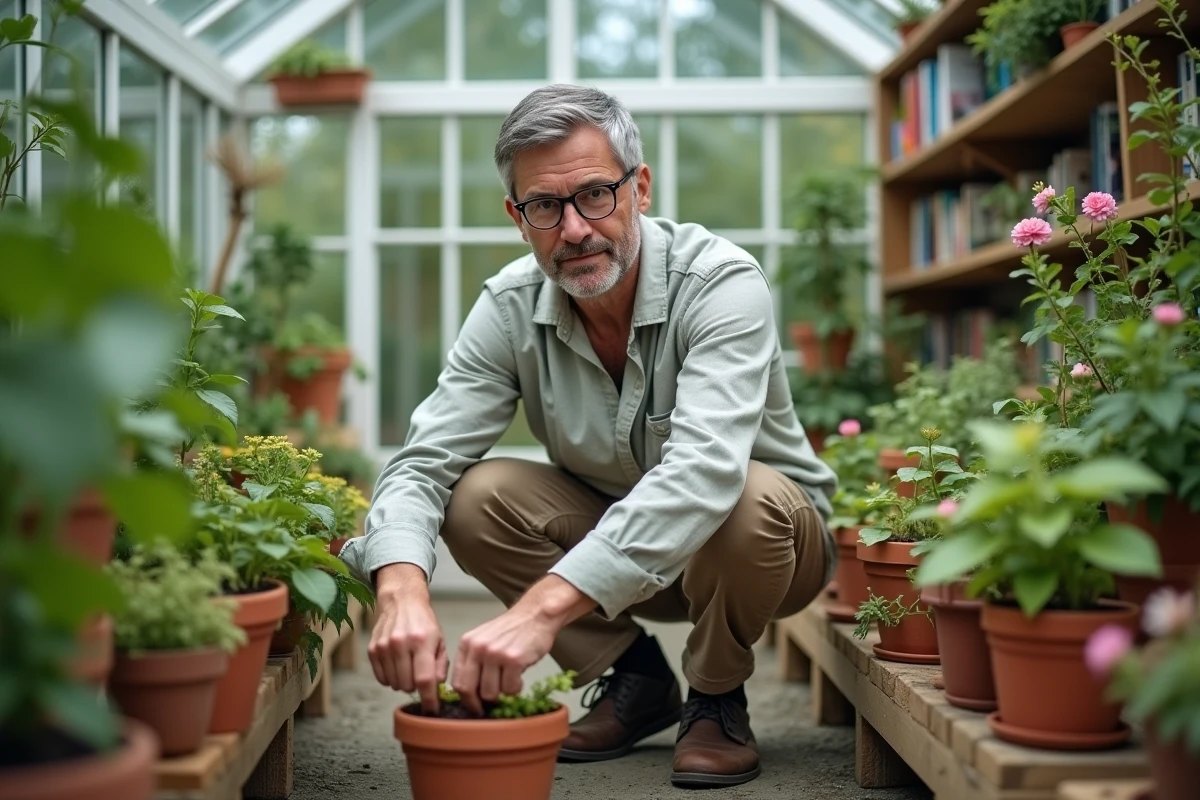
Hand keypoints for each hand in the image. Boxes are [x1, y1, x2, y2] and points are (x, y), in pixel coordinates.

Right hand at [367, 564, 447, 712]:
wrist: (401, 602)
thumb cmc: (424, 623)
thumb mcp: (440, 641)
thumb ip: (441, 666)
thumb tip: (437, 689)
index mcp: (421, 641)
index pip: (425, 680)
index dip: (429, 699)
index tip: (433, 709)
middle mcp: (400, 644)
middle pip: (407, 685)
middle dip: (416, 687)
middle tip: (421, 675)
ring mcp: (384, 647)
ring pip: (394, 685)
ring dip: (403, 682)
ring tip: (409, 667)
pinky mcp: (373, 650)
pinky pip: (381, 679)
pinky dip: (391, 678)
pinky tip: (398, 665)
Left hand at [450, 575, 595, 715]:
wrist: (536, 615)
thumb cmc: (512, 630)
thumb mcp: (484, 640)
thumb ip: (474, 662)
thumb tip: (470, 693)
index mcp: (467, 644)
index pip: (457, 681)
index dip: (465, 699)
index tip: (473, 706)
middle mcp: (478, 648)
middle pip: (469, 690)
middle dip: (479, 703)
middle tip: (490, 706)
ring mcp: (495, 654)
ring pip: (490, 693)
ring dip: (502, 693)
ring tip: (510, 680)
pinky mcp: (513, 660)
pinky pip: (510, 689)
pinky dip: (516, 688)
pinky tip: (519, 676)